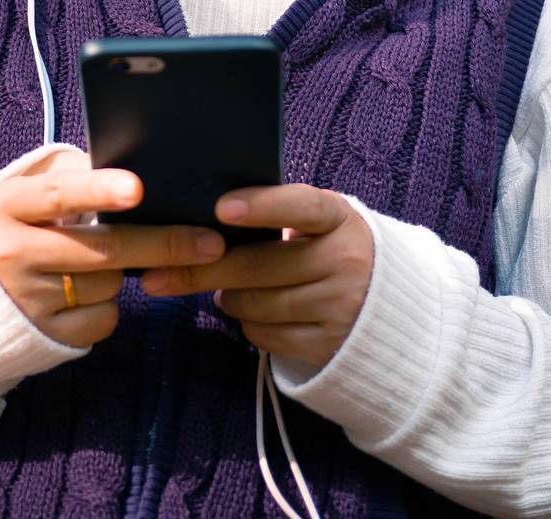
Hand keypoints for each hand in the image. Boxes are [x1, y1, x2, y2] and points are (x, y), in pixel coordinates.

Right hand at [0, 149, 225, 347]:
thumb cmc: (22, 225)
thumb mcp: (31, 193)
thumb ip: (73, 178)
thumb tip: (137, 176)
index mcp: (9, 204)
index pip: (59, 194)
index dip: (100, 190)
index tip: (139, 188)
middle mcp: (11, 251)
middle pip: (101, 249)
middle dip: (162, 244)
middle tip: (209, 242)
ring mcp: (25, 297)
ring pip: (107, 283)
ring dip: (122, 273)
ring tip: (97, 261)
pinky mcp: (40, 333)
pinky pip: (102, 319)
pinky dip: (108, 306)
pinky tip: (87, 293)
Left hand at [138, 184, 373, 367]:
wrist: (392, 308)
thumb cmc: (333, 250)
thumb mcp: (322, 224)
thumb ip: (281, 215)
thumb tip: (206, 218)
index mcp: (340, 219)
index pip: (301, 207)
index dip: (262, 206)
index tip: (221, 208)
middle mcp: (345, 262)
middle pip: (257, 265)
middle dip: (200, 269)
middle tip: (157, 272)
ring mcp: (339, 306)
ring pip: (253, 304)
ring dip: (225, 297)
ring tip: (223, 288)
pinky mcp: (327, 344)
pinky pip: (264, 335)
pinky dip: (247, 323)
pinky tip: (252, 310)